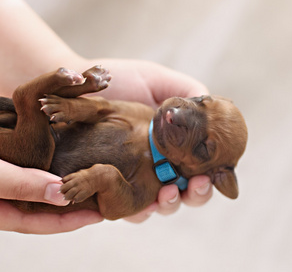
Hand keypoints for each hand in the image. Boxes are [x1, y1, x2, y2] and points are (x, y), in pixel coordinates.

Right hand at [0, 70, 102, 233]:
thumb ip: (13, 184)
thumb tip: (59, 196)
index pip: (28, 221)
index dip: (63, 221)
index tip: (96, 215)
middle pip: (34, 198)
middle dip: (66, 198)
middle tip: (99, 192)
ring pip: (31, 171)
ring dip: (58, 169)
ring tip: (89, 167)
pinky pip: (25, 145)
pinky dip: (46, 144)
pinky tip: (67, 139)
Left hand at [77, 59, 212, 222]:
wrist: (79, 85)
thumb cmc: (120, 81)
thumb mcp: (157, 80)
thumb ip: (188, 90)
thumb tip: (212, 106)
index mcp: (174, 144)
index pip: (199, 169)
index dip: (207, 177)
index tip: (206, 175)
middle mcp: (158, 165)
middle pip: (186, 193)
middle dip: (195, 195)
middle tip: (195, 185)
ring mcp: (135, 178)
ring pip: (160, 205)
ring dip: (170, 204)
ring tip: (168, 193)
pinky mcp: (110, 187)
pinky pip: (129, 209)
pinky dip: (139, 211)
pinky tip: (143, 203)